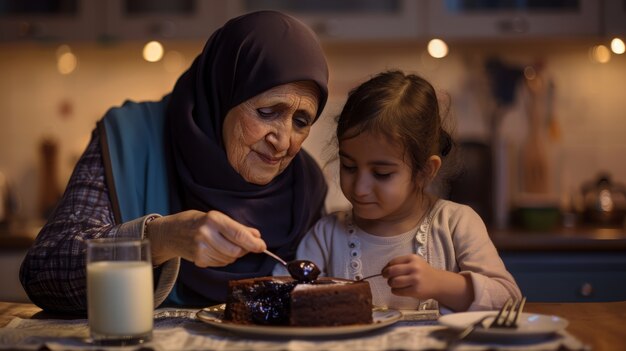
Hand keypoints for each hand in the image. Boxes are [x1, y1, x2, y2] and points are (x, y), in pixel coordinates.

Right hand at [146, 210, 266, 266]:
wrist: (170, 232)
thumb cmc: (196, 221)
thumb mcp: (216, 217)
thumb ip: (237, 227)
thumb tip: (256, 236)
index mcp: (213, 219)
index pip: (238, 235)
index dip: (253, 243)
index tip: (262, 246)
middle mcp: (206, 234)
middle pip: (236, 250)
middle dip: (245, 249)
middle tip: (247, 245)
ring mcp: (201, 249)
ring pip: (230, 258)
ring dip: (234, 254)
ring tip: (226, 244)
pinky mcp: (199, 260)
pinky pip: (221, 263)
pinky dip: (225, 258)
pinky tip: (217, 250)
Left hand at [382, 254, 439, 299]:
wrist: (438, 282)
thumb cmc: (423, 272)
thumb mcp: (415, 262)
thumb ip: (401, 263)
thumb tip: (384, 269)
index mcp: (412, 258)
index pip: (393, 262)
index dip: (386, 267)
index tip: (384, 271)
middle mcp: (414, 267)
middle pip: (391, 271)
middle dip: (386, 275)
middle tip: (387, 278)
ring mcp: (415, 279)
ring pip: (394, 282)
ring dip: (390, 284)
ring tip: (394, 284)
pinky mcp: (415, 290)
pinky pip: (398, 291)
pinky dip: (395, 291)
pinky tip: (398, 290)